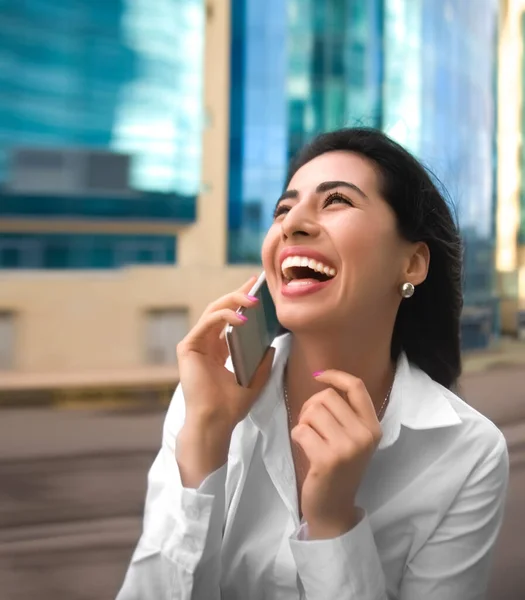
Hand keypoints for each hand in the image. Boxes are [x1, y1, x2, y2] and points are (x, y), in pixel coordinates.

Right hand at [176, 276, 274, 486]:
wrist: (216, 421)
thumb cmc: (232, 405)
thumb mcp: (255, 379)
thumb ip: (262, 362)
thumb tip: (272, 345)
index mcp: (218, 350)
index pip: (230, 318)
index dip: (241, 301)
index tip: (257, 287)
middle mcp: (205, 344)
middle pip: (221, 309)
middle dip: (238, 294)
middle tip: (255, 284)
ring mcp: (195, 344)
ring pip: (213, 311)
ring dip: (233, 301)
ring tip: (253, 300)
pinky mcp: (188, 347)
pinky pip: (206, 323)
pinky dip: (224, 317)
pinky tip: (241, 318)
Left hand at [291, 370, 381, 539]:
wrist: (334, 508)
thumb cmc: (339, 469)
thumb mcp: (354, 439)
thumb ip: (346, 414)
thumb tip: (324, 380)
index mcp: (373, 427)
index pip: (357, 387)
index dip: (335, 375)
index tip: (318, 376)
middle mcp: (364, 435)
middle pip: (327, 397)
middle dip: (310, 406)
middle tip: (310, 424)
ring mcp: (347, 447)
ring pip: (312, 411)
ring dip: (303, 422)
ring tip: (309, 438)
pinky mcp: (327, 459)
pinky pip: (301, 430)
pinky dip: (297, 436)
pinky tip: (304, 449)